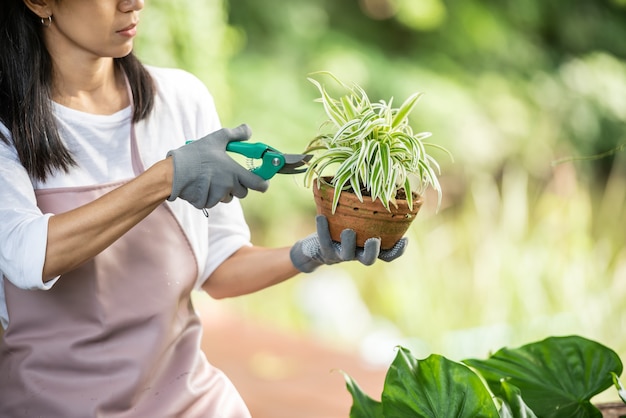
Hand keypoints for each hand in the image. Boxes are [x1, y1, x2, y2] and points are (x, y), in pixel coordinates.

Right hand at [166, 124, 269, 208]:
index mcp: (234, 172)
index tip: (261, 180)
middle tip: (225, 175)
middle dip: (237, 186)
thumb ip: (236, 134)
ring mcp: (217, 196)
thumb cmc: (196, 154)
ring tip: (208, 178)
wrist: (173, 171)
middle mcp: (228, 186)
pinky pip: (212, 202)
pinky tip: (199, 185)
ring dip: (222, 191)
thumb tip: (248, 130)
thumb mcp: (217, 138)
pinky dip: (207, 196)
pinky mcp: (205, 202)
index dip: (263, 183)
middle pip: (242, 192)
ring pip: (227, 197)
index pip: (259, 184)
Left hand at [290, 215, 408, 272]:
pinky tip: (321, 217)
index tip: (404, 239)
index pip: (388, 255)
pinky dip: (322, 229)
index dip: (397, 250)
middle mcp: (357, 254)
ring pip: (347, 254)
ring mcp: (341, 254)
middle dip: (373, 251)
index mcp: (369, 248)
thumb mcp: (359, 220)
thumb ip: (370, 210)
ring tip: (349, 231)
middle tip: (374, 240)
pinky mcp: (325, 251)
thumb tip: (381, 181)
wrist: (316, 248)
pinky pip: (324, 241)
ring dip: (349, 242)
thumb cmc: (343, 228)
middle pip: (369, 260)